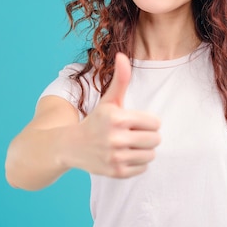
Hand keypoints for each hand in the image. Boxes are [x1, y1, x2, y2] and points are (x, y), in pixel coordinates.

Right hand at [71, 53, 160, 177]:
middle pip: (155, 140)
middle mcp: (115, 138)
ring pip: (151, 155)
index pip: (155, 123)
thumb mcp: (109, 100)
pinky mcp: (116, 172)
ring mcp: (115, 157)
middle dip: (148, 136)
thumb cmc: (96, 120)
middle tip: (133, 135)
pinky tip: (124, 156)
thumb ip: (120, 79)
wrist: (71, 146)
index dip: (148, 122)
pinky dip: (137, 163)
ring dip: (144, 150)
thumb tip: (122, 55)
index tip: (136, 122)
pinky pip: (143, 168)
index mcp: (117, 117)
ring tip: (130, 145)